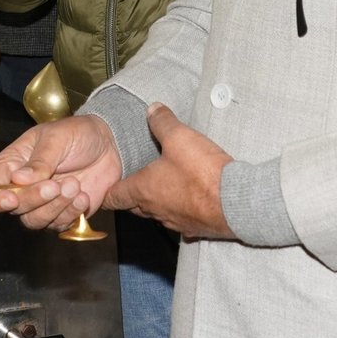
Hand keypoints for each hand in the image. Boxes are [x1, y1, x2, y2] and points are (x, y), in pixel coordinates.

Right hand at [0, 116, 122, 231]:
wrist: (110, 144)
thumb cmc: (77, 133)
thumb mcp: (57, 138)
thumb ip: (39, 160)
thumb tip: (17, 178)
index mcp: (13, 163)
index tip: (11, 198)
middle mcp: (24, 187)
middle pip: (14, 208)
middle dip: (34, 199)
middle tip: (55, 185)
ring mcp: (43, 203)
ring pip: (35, 221)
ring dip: (55, 207)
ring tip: (74, 185)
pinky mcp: (63, 213)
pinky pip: (59, 225)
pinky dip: (71, 214)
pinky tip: (83, 197)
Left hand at [104, 104, 233, 238]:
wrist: (235, 203)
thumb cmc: (202, 173)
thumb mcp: (179, 137)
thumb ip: (162, 122)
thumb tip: (152, 109)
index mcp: (144, 190)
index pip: (115, 196)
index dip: (106, 193)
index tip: (101, 192)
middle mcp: (156, 210)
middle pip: (134, 207)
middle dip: (130, 196)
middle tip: (129, 185)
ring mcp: (176, 222)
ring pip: (157, 214)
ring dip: (155, 202)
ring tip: (159, 188)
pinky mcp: (195, 228)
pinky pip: (180, 220)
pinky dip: (179, 210)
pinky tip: (187, 201)